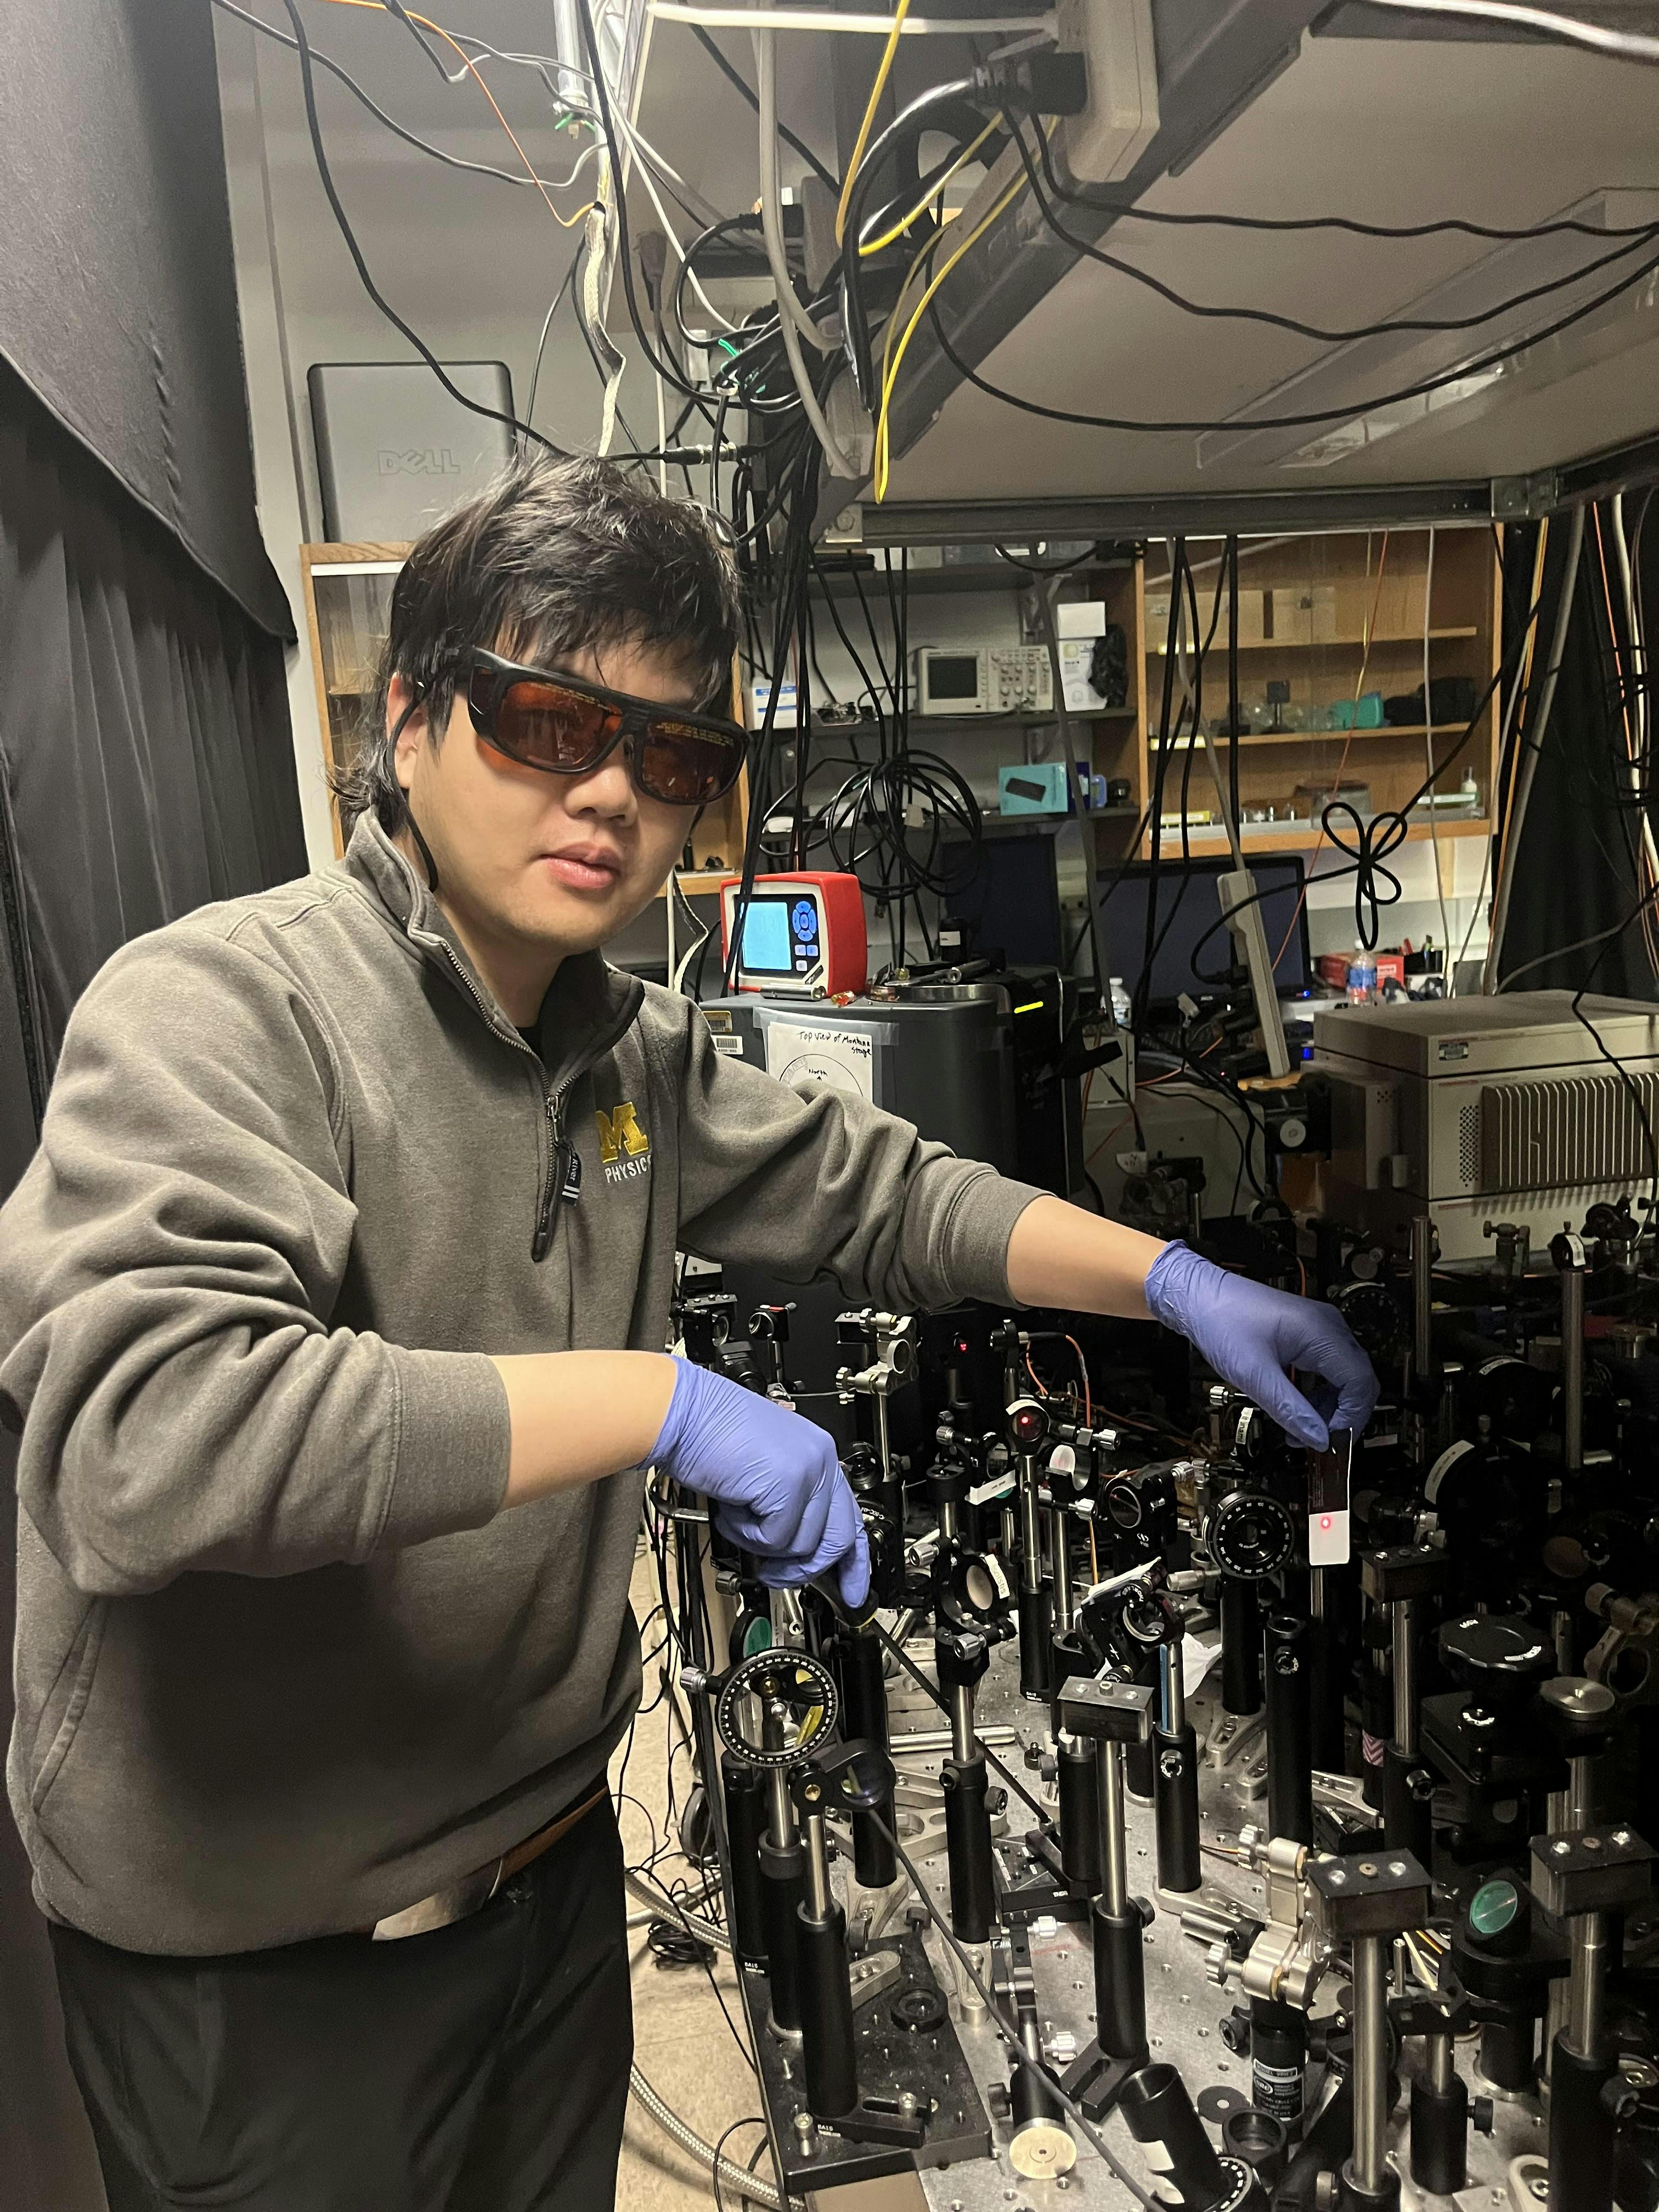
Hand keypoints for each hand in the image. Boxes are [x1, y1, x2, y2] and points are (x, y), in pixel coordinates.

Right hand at [650, 1358, 870, 1608]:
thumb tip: (795, 1551)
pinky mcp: (788, 1484)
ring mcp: (808, 1472)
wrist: (684, 1414)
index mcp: (818, 1455)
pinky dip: (746, 1533)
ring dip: (762, 1545)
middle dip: (805, 1569)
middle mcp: (821, 1461)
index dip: (853, 1562)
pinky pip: (775, 1539)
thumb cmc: (711, 1437)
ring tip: (737, 1517)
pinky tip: (731, 1508)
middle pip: (838, 1540)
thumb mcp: (763, 1472)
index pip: (851, 1519)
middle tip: (776, 1575)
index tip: (851, 1591)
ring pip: (803, 1545)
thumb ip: (788, 1504)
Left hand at [1144, 1242, 1377, 1451]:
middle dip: (1342, 1416)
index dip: (1352, 1417)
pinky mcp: (1307, 1335)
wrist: (1199, 1297)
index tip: (1332, 1440)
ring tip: (1301, 1430)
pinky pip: (1327, 1370)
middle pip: (1358, 1380)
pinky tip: (1298, 1409)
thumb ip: (1290, 1410)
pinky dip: (1318, 1393)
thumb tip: (1318, 1438)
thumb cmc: (1221, 1320)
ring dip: (1329, 1408)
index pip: (1360, 1382)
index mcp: (1321, 1332)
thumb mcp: (1253, 1374)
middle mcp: (1327, 1327)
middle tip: (1319, 1441)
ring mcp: (1319, 1329)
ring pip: (1344, 1378)